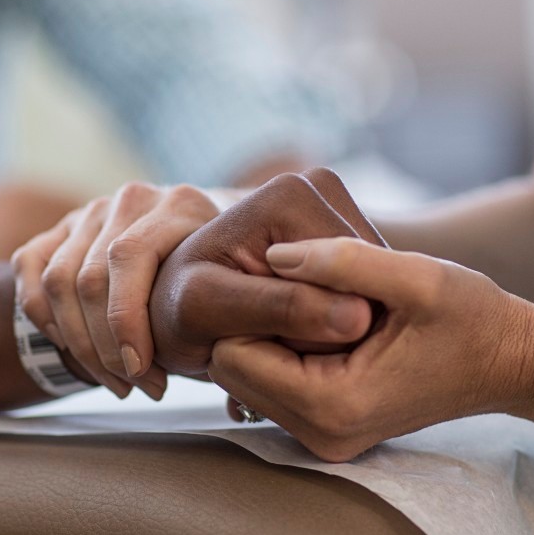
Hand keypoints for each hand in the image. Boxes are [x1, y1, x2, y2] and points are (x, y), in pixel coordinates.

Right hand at [12, 182, 225, 398]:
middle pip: (90, 277)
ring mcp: (93, 210)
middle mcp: (133, 199)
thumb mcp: (242, 287)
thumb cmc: (227, 277)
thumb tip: (233, 389)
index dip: (125, 321)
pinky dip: (43, 316)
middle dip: (106, 347)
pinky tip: (72, 348)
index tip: (141, 371)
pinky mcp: (62, 227)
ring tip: (115, 382)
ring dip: (79, 343)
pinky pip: (31, 270)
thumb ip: (237, 322)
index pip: (128, 258)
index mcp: (181, 204)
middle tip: (134, 387)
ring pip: (58, 280)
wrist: (207, 236)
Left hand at [148, 168, 385, 377]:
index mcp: (290, 195)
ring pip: (363, 293)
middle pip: (360, 283)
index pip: (345, 281)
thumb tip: (358, 316)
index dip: (319, 334)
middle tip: (268, 348)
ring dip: (331, 333)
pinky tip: (295, 334)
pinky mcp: (340, 233)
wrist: (169, 306)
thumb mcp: (209, 311)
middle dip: (325, 331)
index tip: (262, 346)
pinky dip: (334, 325)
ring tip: (278, 343)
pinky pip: (360, 293)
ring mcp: (331, 207)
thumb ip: (279, 308)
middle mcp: (317, 187)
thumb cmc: (175, 309)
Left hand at [208, 237, 533, 461]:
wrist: (509, 361)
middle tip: (291, 280)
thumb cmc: (472, 317)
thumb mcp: (416, 277)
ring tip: (310, 298)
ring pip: (247, 379)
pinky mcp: (329, 429)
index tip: (280, 272)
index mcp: (334, 404)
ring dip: (267, 336)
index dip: (249, 306)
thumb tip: (273, 253)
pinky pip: (273, 386)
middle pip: (233, 371)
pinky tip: (319, 320)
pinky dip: (284, 351)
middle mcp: (322, 434)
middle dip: (251, 323)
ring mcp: (324, 439)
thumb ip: (344, 261)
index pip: (233, 355)